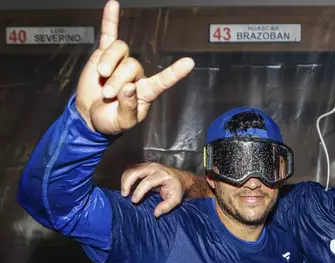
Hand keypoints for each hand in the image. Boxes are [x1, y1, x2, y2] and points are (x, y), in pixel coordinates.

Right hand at [76, 0, 194, 134]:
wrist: (90, 116)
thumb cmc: (110, 120)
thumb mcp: (122, 122)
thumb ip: (128, 108)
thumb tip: (129, 88)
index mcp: (146, 92)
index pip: (163, 81)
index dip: (174, 73)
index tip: (189, 63)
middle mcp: (137, 75)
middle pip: (132, 65)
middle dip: (117, 80)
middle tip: (108, 96)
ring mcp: (121, 63)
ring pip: (120, 51)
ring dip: (109, 63)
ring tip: (101, 79)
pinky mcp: (104, 56)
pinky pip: (108, 35)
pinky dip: (110, 20)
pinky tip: (113, 5)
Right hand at [121, 163, 185, 216]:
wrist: (181, 178)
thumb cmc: (177, 188)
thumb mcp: (176, 200)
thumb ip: (166, 207)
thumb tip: (156, 213)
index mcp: (163, 175)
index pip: (147, 182)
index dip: (139, 191)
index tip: (134, 201)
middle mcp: (155, 168)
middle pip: (136, 171)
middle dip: (127, 182)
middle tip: (124, 194)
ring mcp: (149, 165)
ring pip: (131, 168)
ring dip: (125, 179)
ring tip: (125, 192)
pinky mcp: (144, 166)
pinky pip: (132, 168)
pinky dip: (127, 177)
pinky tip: (127, 186)